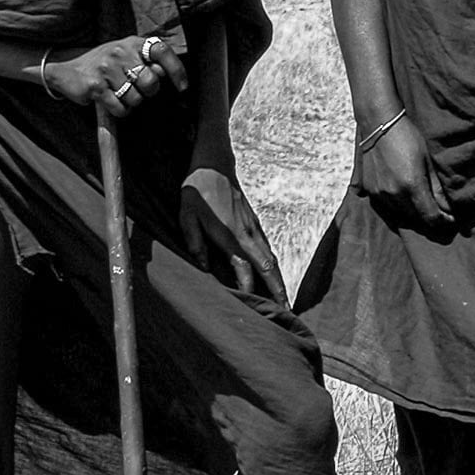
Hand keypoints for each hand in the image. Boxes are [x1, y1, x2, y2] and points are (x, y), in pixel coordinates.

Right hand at [42, 34, 186, 115]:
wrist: (67, 68)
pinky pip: (120, 108)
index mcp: (132, 43)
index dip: (176, 70)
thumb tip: (168, 76)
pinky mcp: (95, 86)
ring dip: (131, 103)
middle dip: (148, 93)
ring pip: (136, 99)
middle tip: (136, 89)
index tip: (183, 87)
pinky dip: (120, 110)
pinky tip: (110, 101)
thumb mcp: (127, 55)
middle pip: (151, 83)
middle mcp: (120, 52)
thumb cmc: (106, 64)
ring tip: (119, 93)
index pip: (162, 51)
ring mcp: (107, 68)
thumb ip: (148, 62)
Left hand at [180, 165, 287, 304]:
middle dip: (278, 289)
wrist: (213, 165)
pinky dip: (274, 265)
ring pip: (271, 257)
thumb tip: (204, 267)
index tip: (251, 306)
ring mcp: (253, 227)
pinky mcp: (254, 222)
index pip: (245, 268)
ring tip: (285, 299)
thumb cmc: (197, 192)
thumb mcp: (187, 216)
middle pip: (268, 266)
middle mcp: (246, 233)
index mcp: (230, 235)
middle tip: (287, 309)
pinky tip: (274, 275)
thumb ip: (194, 241)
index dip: (248, 288)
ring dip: (279, 279)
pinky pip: (268, 248)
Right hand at [353, 115, 453, 232]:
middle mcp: (394, 194)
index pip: (430, 217)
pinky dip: (398, 206)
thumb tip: (448, 208)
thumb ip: (437, 188)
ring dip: (413, 214)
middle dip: (429, 218)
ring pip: (400, 215)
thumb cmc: (408, 138)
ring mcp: (379, 193)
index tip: (451, 219)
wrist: (379, 123)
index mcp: (411, 186)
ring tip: (423, 205)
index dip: (443, 221)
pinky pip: (387, 207)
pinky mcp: (370, 190)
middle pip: (416, 219)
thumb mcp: (428, 161)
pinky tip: (405, 197)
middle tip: (440, 212)